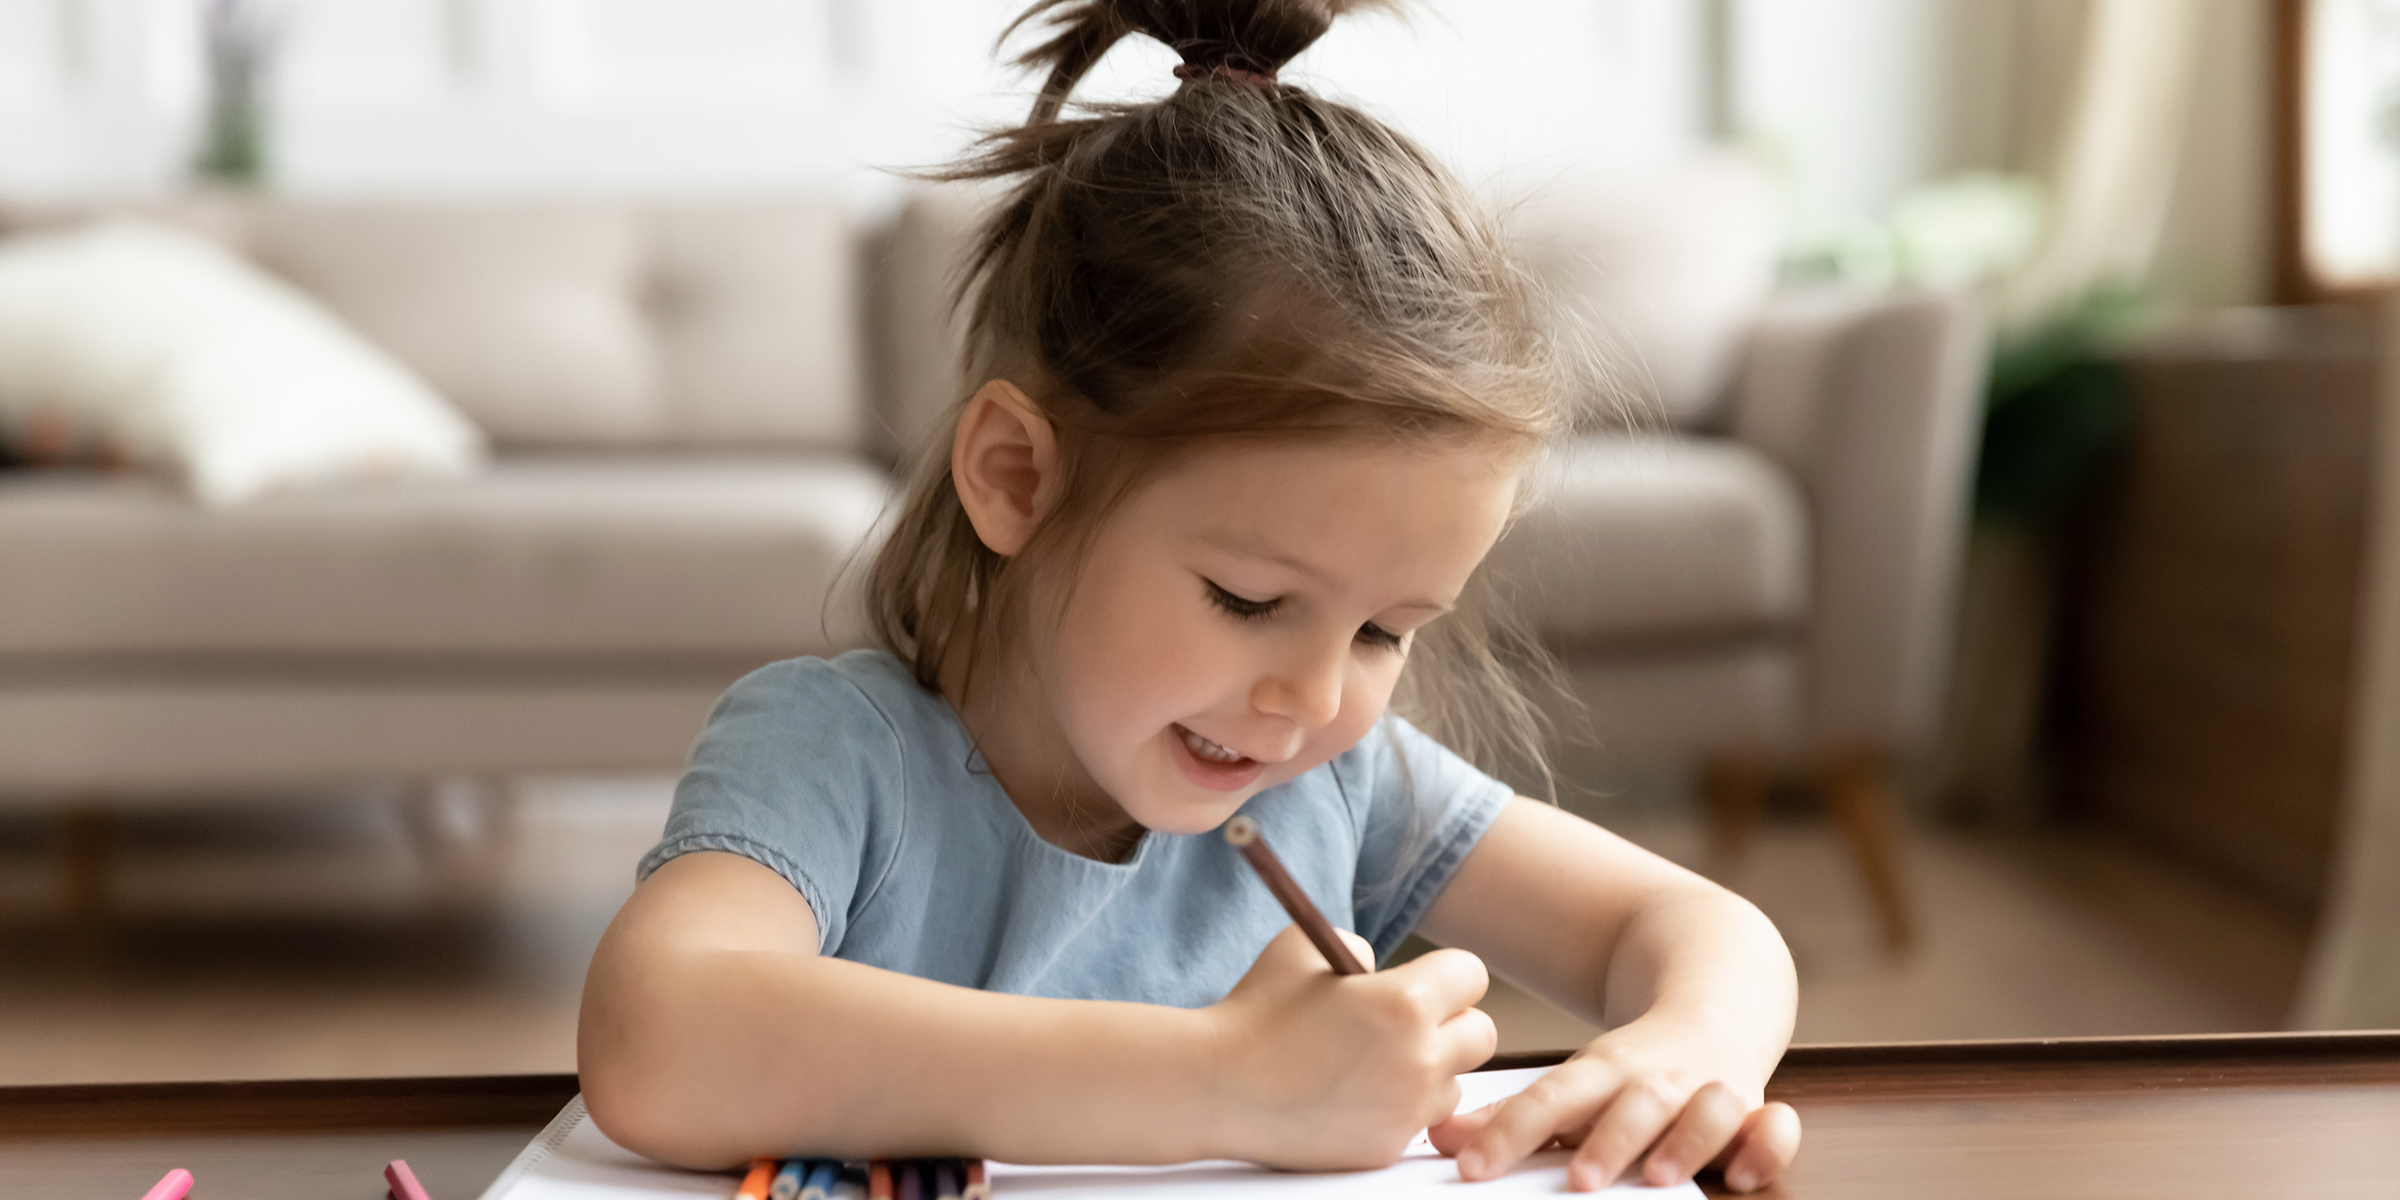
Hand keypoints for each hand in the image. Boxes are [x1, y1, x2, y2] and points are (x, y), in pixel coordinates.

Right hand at [1202, 925, 1497, 1171]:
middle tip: (1407, 1023)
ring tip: (1373, 1061)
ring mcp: (1406, 1109)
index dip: (1447, 974)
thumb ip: (1360, 949)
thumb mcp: (1306, 947)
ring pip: (1454, 1081)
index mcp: (1406, 1000)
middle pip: (1481, 1033)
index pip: (1472, 976)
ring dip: (1428, 1069)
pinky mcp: (1386, 1146)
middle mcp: (1419, 1057)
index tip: (1425, 981)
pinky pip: (1417, 1120)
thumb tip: (1383, 970)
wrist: (1216, 1086)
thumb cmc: (1257, 1009)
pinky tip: (1352, 1094)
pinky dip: (1397, 1107)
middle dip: (1451, 1022)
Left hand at [1427, 1017, 1799, 1192]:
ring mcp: (1712, 1088)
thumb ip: (1512, 1118)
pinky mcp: (1758, 1105)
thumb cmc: (1630, 1069)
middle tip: (1581, 1181)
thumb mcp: (1573, 1083)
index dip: (1510, 1132)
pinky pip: (1776, 1124)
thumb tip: (1439, 1141)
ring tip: (1661, 1178)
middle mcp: (1657, 1079)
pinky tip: (1743, 1173)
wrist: (1713, 995)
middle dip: (1610, 1140)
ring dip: (1688, 1140)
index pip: (1550, 1098)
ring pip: (1710, 1107)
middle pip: (1633, 1105)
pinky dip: (1767, 1144)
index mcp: (1602, 1072)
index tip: (1473, 1169)